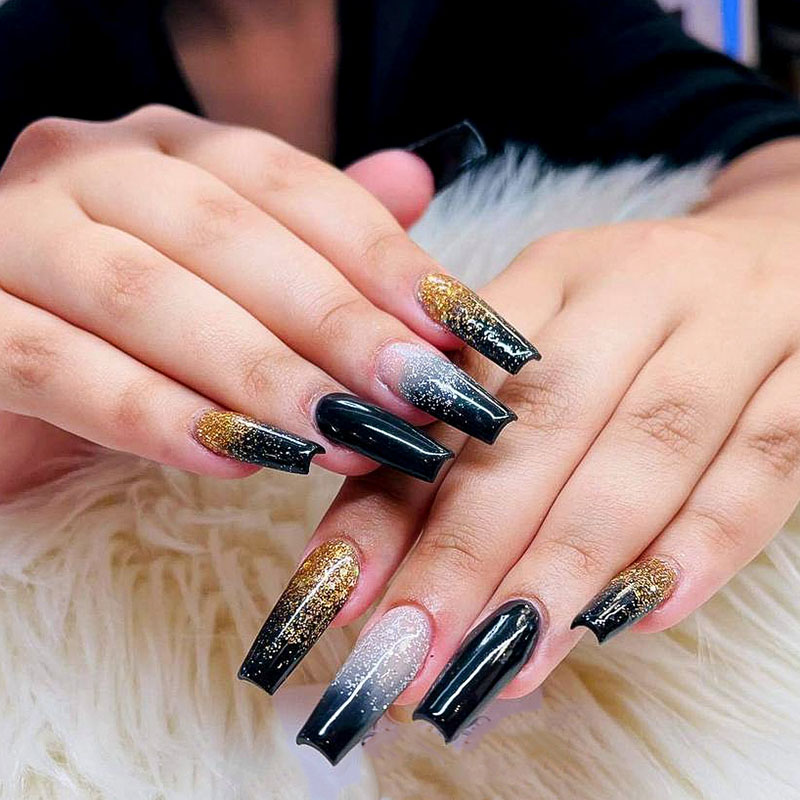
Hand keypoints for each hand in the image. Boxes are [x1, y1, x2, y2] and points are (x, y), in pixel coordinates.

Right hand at [0, 106, 517, 495]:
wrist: (1, 372)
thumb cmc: (132, 328)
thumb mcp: (231, 280)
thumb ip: (313, 232)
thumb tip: (416, 176)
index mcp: (167, 150)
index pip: (292, 185)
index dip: (382, 257)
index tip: (459, 329)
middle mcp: (90, 166)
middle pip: (230, 234)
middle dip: (333, 321)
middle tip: (416, 394)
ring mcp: (15, 234)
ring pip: (148, 296)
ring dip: (258, 373)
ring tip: (343, 437)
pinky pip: (57, 366)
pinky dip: (152, 415)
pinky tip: (235, 457)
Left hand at [285, 139, 799, 762]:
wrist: (781, 252)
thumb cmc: (638, 320)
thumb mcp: (547, 344)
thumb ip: (460, 436)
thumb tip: (365, 559)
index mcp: (551, 274)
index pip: (456, 390)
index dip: (393, 493)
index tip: (337, 594)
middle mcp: (636, 291)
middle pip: (543, 425)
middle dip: (468, 549)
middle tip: (408, 655)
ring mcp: (732, 329)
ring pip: (645, 450)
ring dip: (567, 565)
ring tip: (500, 662)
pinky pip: (761, 464)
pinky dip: (700, 544)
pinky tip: (636, 619)